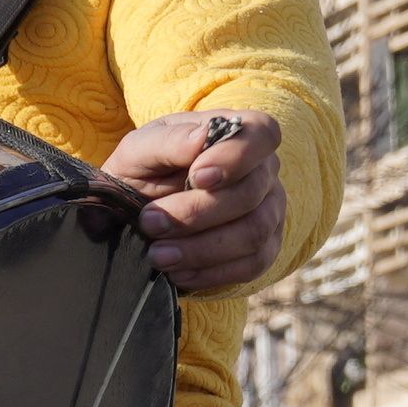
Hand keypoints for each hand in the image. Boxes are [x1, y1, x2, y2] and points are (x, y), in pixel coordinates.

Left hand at [99, 111, 286, 296]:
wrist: (137, 213)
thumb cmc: (145, 171)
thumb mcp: (140, 150)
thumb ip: (168, 142)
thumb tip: (200, 139)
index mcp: (240, 133)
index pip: (262, 134)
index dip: (235, 157)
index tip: (197, 176)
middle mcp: (264, 171)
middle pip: (250, 193)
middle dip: (196, 213)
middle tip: (150, 223)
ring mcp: (270, 212)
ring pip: (253, 233)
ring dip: (202, 249)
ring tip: (158, 255)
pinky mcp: (264, 250)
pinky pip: (252, 265)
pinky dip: (211, 273)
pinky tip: (178, 273)